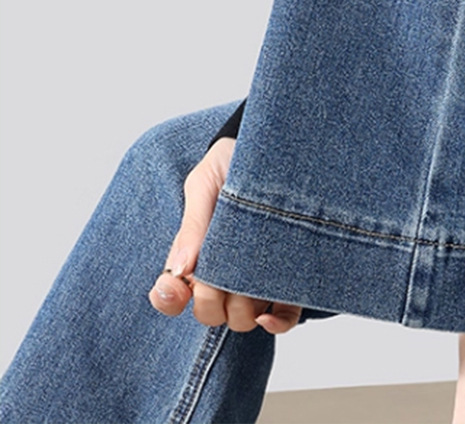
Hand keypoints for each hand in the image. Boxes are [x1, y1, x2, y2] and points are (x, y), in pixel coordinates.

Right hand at [148, 136, 302, 333]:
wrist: (275, 146)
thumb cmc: (233, 162)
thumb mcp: (206, 182)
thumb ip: (194, 223)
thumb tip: (179, 269)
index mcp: (195, 254)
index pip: (171, 294)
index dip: (169, 297)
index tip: (179, 283)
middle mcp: (224, 274)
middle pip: (209, 313)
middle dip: (211, 299)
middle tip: (224, 266)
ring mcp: (256, 280)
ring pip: (242, 320)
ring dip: (243, 306)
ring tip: (253, 271)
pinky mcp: (290, 280)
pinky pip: (283, 317)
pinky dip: (276, 322)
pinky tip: (271, 310)